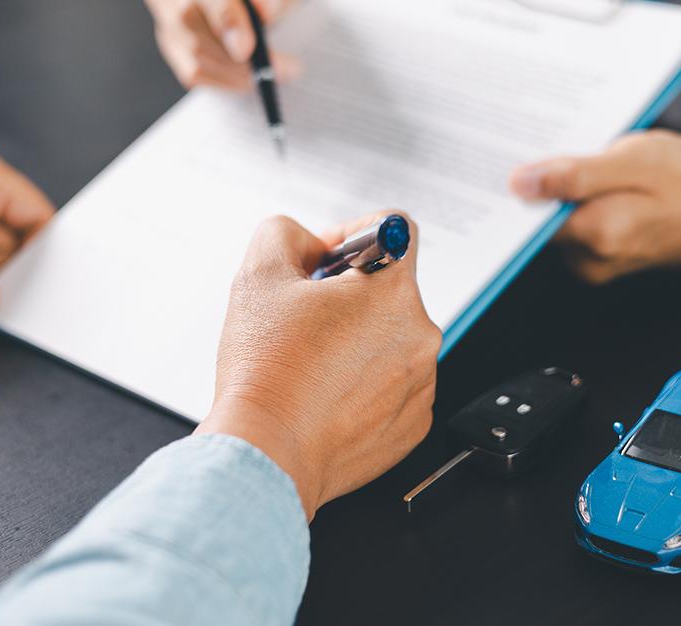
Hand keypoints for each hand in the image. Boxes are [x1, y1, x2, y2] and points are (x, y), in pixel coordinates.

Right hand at [137, 0, 305, 89]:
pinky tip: (245, 79)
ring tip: (268, 74)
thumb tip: (262, 5)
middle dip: (228, 51)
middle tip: (268, 71)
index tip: (248, 47)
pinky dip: (220, 79)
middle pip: (186, 11)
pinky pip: (186, 65)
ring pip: (187, 43)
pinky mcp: (163, 28)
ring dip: (229, 69)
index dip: (224, 13)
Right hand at [197, 213, 440, 520]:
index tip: (328, 260)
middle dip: (347, 295)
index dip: (354, 234)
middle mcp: (419, 334)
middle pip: (387, 290)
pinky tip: (324, 394)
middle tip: (304, 319)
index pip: (395, 229)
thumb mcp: (260, 271)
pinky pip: (391, 385)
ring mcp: (420, 382)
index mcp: (393, 290)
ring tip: (310, 364)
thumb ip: (286, 232)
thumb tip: (308, 243)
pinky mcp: (412, 422)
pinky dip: (362, 385)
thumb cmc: (266, 372)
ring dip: (355, 341)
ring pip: (389, 339)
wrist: (267, 452)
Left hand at [509, 131, 680, 283]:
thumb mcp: (635, 161)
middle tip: (561, 146)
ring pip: (561, 220)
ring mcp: (601, 262)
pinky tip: (601, 176)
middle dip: (543, 183)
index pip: (529, 216)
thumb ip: (574, 175)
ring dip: (565, 189)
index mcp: (597, 235)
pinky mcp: (609, 256)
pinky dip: (583, 199)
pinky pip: (580, 224)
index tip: (512, 155)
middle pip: (542, 219)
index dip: (519, 184)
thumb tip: (518, 185)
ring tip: (592, 158)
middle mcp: (593, 259)